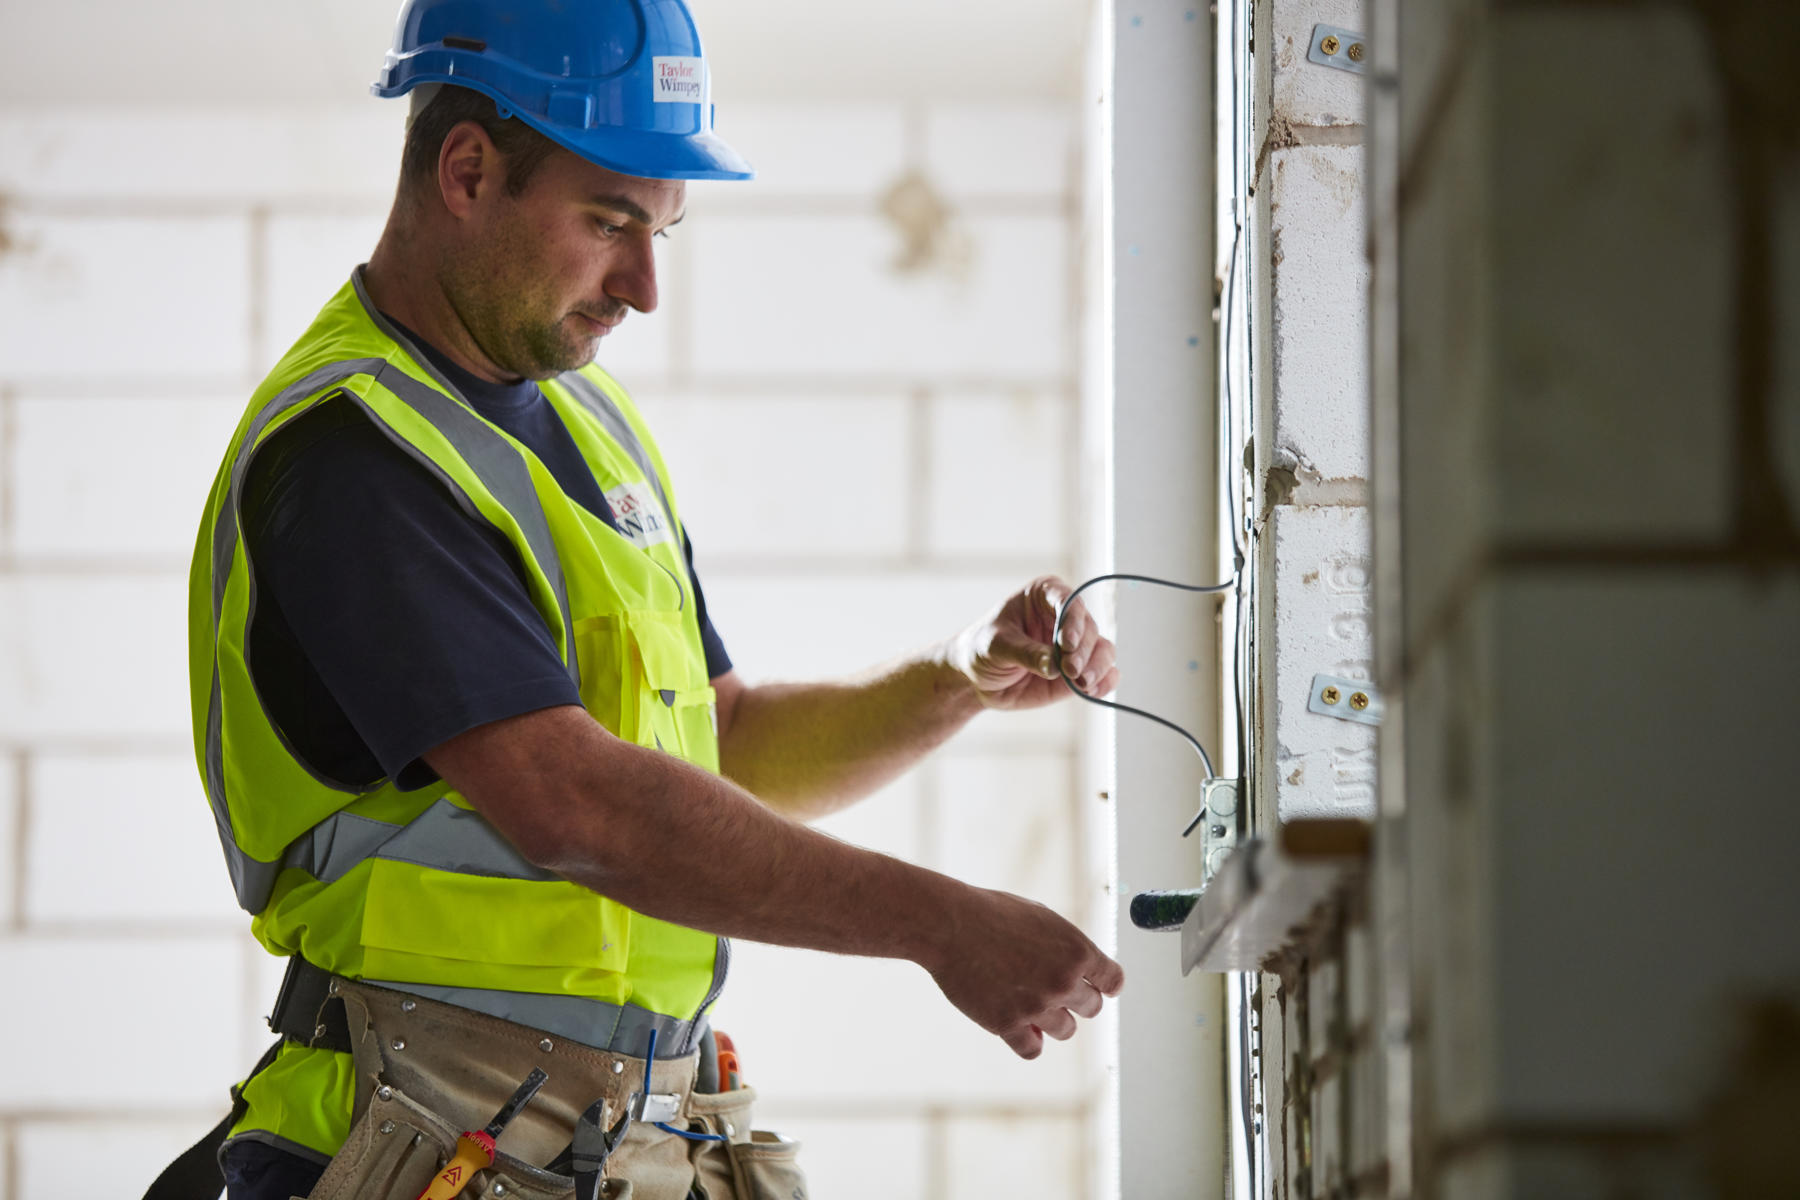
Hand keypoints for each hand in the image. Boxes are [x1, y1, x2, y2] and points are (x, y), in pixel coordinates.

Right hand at [925, 888, 1124, 1058]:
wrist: (950, 925)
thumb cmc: (991, 913)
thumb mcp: (1041, 919)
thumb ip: (1065, 947)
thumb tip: (1081, 971)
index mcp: (1077, 950)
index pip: (1112, 981)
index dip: (1104, 984)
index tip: (1097, 986)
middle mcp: (1063, 981)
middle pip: (1092, 1008)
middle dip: (1076, 1000)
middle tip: (1052, 990)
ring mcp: (1037, 1006)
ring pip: (1065, 1030)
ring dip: (1052, 1019)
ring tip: (1030, 1002)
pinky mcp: (1008, 1024)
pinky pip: (1032, 1049)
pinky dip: (1028, 1041)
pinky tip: (1018, 1027)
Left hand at [946, 575, 1118, 710]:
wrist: (977, 678)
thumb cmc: (982, 649)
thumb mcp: (996, 646)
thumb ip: (1026, 654)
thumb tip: (1054, 666)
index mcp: (1045, 595)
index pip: (1069, 601)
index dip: (1072, 622)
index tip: (1066, 644)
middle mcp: (1066, 617)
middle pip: (1090, 628)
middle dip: (1083, 651)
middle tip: (1070, 671)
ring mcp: (1076, 646)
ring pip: (1103, 651)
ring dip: (1098, 668)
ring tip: (1082, 683)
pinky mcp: (1080, 671)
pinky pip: (1103, 675)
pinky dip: (1104, 683)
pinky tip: (1094, 691)